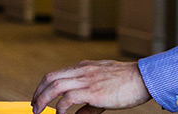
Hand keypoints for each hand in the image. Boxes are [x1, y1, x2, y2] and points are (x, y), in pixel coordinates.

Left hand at [30, 60, 151, 113]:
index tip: (39, 98)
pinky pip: (68, 98)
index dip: (44, 86)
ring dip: (42, 99)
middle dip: (38, 92)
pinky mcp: (92, 91)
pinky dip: (60, 108)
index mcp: (85, 67)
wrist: (144, 79)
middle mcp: (82, 70)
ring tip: (38, 110)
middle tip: (33, 106)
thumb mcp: (104, 87)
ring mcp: (87, 79)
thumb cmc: (128, 83)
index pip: (57, 74)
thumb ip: (88, 101)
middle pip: (50, 78)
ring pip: (55, 86)